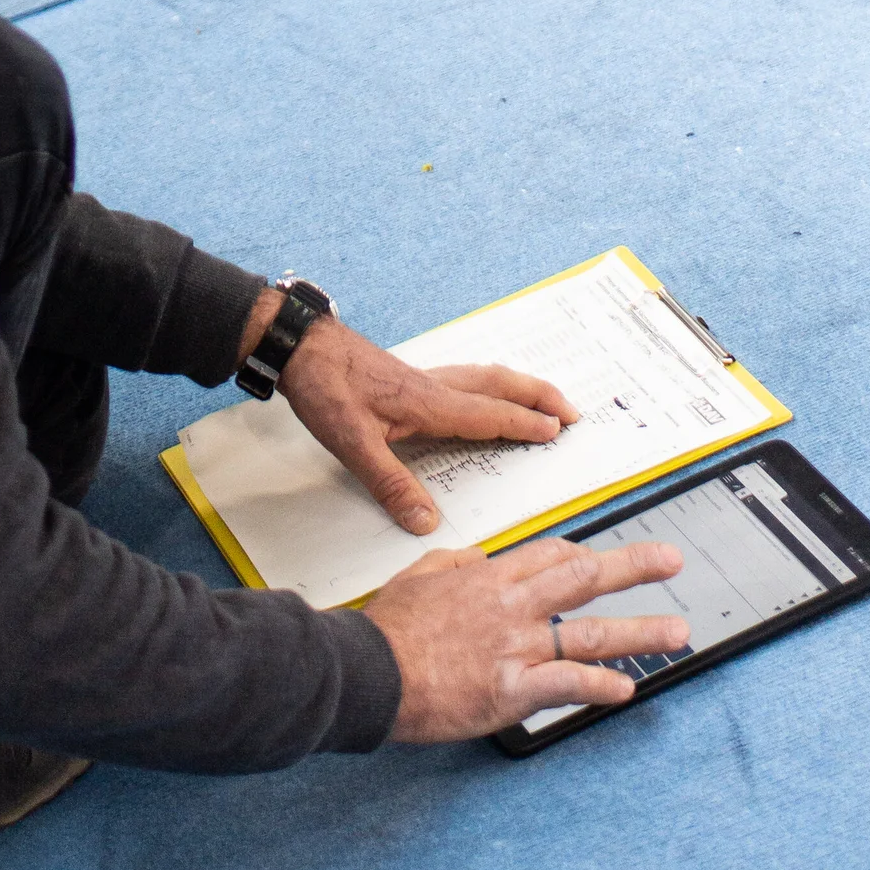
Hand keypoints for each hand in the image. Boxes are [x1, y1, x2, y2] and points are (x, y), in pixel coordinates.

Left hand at [272, 313, 576, 535]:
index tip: (558, 430)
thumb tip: (427, 523)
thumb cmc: (324, 387)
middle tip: (571, 410)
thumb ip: (391, 484)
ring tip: (539, 399)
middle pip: (497, 385)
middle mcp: (432, 387)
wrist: (298, 346)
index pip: (488, 415)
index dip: (524, 424)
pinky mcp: (406, 377)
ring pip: (482, 377)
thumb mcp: (352, 444)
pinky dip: (488, 385)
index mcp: (429, 403)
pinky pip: (463, 379)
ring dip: (516, 387)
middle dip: (537, 396)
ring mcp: (420, 378)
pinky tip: (480, 396)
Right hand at [364, 536, 689, 741]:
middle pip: (584, 578)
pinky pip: (569, 684)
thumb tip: (478, 558)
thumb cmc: (386, 629)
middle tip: (670, 560)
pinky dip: (601, 686)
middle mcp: (512, 605)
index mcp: (488, 575)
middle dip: (634, 566)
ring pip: (591, 632)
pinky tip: (626, 689)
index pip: (551, 554)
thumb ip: (454, 563)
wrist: (370, 671)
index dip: (583, 555)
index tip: (602, 558)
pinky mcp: (514, 689)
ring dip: (640, 631)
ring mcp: (517, 647)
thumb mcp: (418, 575)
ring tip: (676, 630)